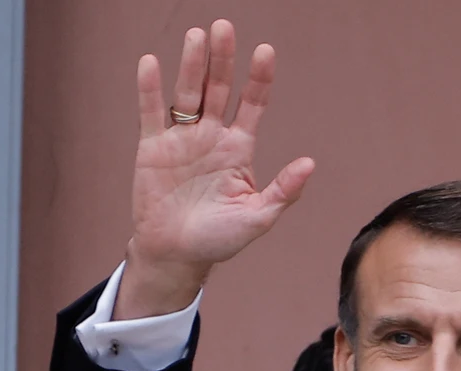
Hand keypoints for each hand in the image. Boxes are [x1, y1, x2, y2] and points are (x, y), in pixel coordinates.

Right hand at [118, 20, 313, 318]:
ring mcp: (182, 139)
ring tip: (197, 35)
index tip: (265, 51)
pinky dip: (150, 88)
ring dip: (192, 65)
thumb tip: (310, 163)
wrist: (177, 255)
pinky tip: (152, 63)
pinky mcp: (152, 147)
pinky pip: (151, 112)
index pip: (253, 104)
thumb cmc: (220, 239)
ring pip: (187, 93)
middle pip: (219, 89)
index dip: (259, 79)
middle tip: (226, 27)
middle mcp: (212, 137)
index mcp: (239, 149)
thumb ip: (283, 190)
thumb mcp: (258, 217)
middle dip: (223, 60)